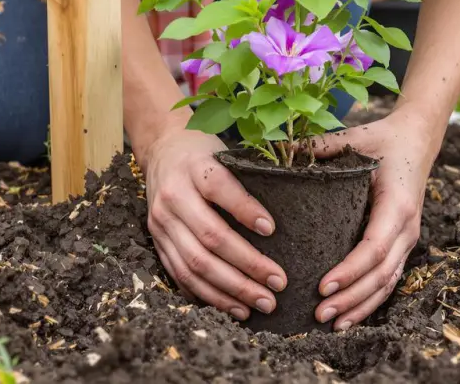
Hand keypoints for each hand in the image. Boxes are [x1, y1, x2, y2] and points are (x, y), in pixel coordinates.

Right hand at [141, 128, 287, 319]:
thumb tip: (302, 188)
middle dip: (247, 266)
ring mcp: (161, 222)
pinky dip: (207, 295)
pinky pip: (180, 275)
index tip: (272, 230)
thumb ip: (251, 173)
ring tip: (259, 303)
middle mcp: (173, 196)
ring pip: (194, 264)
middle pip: (210, 237)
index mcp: (194, 168)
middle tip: (278, 283)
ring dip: (230, 290)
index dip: (245, 210)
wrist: (161, 152)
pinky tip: (232, 306)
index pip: (219, 189)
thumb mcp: (225, 152)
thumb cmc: (204, 155)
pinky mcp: (157, 241)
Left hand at [310, 111, 434, 330]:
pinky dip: (370, 301)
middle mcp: (407, 227)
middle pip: (381, 275)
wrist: (417, 140)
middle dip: (351, 298)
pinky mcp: (401, 244)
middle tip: (319, 313)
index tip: (322, 286)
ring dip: (360, 306)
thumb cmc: (383, 139)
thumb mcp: (355, 138)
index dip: (349, 271)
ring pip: (387, 283)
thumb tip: (281, 152)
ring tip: (331, 323)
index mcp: (397, 205)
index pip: (374, 248)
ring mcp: (407, 239)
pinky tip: (348, 316)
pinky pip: (388, 279)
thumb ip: (321, 147)